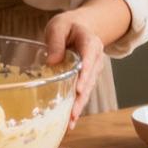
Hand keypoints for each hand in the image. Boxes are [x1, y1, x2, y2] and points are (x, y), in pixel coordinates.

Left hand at [43, 10, 105, 129]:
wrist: (81, 27)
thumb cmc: (68, 26)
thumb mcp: (59, 26)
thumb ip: (56, 41)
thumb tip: (52, 61)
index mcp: (90, 43)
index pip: (89, 59)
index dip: (85, 74)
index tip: (79, 88)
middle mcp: (95, 59)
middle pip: (89, 80)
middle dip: (81, 98)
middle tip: (72, 113)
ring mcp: (92, 71)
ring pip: (87, 90)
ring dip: (79, 106)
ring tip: (70, 121)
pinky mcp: (86, 79)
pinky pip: (82, 94)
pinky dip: (76, 107)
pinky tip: (70, 121)